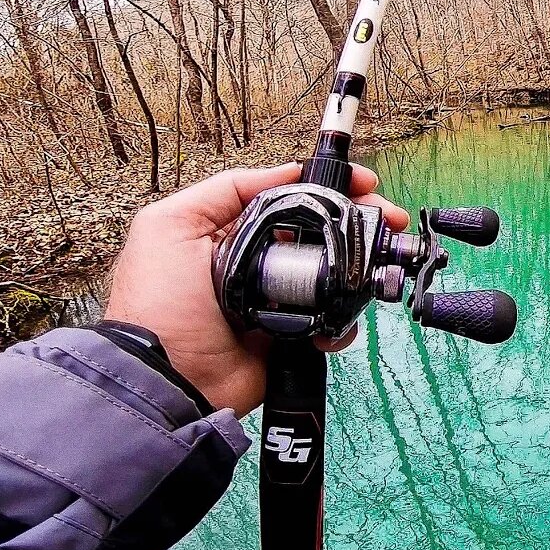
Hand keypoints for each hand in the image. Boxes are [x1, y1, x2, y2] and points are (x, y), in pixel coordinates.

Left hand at [105, 164, 408, 416]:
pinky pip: (331, 320)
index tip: (365, 184)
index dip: (330, 188)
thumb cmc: (159, 302)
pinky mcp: (292, 338)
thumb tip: (287, 171)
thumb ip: (225, 190)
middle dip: (360, 223)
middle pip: (321, 233)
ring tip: (378, 266)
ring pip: (333, 276)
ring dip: (358, 271)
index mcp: (232, 233)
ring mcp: (279, 302)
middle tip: (390, 222)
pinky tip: (341, 319)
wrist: (168, 379)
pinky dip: (343, 320)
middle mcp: (258, 264)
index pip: (291, 200)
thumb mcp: (170, 225)